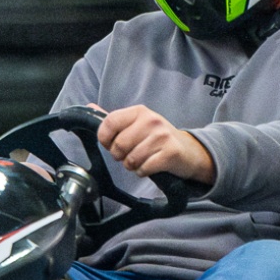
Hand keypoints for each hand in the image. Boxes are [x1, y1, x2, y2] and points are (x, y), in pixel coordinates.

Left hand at [96, 104, 214, 184]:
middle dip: (120, 156)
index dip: (105, 139)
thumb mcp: (137, 124)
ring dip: (133, 166)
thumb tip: (90, 107)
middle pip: (118, 145)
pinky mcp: (170, 153)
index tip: (111, 145)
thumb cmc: (158, 139)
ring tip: (142, 160)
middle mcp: (151, 120)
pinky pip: (144, 169)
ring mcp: (162, 136)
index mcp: (139, 111)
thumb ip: (114, 119)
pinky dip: (144, 172)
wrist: (189, 151)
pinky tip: (151, 166)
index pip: (109, 123)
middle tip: (130, 155)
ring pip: (131, 160)